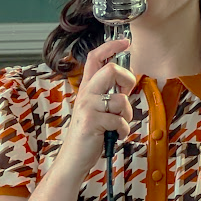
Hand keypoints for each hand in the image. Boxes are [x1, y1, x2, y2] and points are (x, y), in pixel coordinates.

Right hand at [54, 38, 136, 179]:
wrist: (74, 158)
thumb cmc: (89, 134)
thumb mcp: (97, 110)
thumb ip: (109, 95)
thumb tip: (126, 84)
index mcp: (87, 88)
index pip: (95, 58)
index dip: (110, 47)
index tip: (125, 42)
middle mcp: (85, 94)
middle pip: (110, 70)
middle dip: (127, 80)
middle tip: (126, 94)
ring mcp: (87, 107)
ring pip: (120, 100)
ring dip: (126, 116)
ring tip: (118, 125)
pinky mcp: (91, 122)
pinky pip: (119, 121)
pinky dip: (122, 131)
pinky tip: (114, 136)